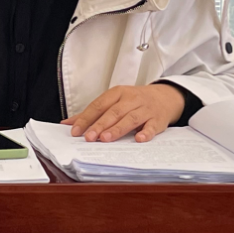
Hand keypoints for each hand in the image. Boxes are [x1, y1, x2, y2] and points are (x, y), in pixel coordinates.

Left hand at [63, 84, 185, 142]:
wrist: (165, 97)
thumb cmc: (134, 101)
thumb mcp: (114, 101)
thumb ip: (92, 113)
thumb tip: (68, 124)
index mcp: (117, 93)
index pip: (99, 105)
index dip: (86, 118)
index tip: (75, 131)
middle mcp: (131, 99)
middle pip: (113, 112)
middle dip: (100, 125)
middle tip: (89, 137)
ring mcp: (145, 108)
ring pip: (130, 118)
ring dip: (118, 129)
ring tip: (106, 139)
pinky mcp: (158, 119)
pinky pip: (152, 126)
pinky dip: (146, 132)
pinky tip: (138, 139)